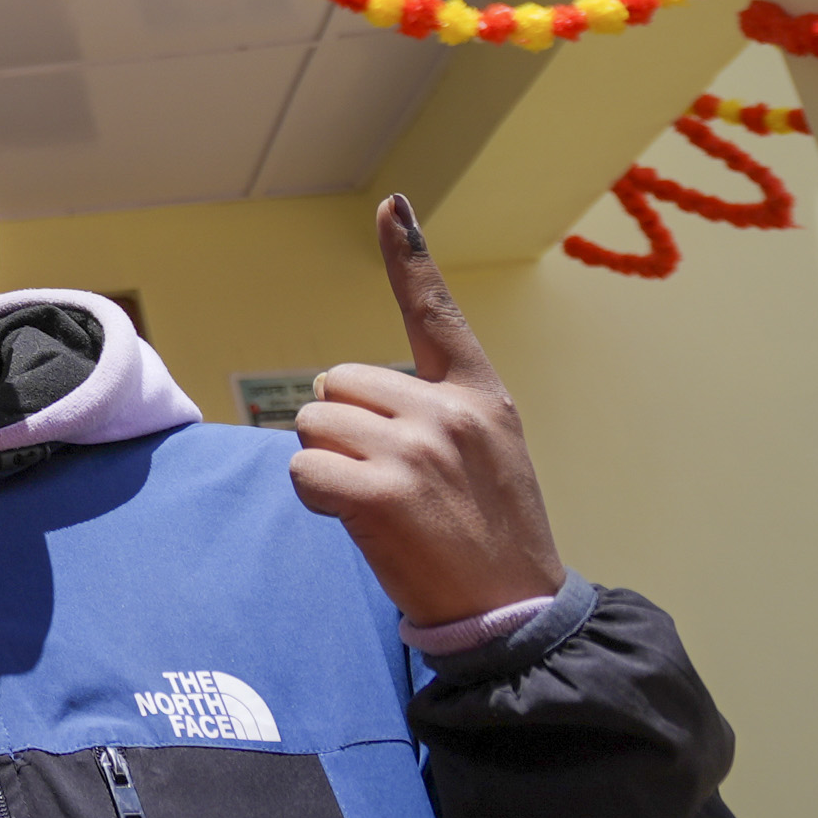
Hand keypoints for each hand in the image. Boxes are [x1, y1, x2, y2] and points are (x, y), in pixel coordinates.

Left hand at [292, 195, 564, 627]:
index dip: (407, 257)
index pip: (435, 312)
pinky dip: (316, 496)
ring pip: (314, 426)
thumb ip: (433, 412)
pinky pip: (304, 469)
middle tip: (391, 482)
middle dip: (344, 430)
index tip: (391, 206)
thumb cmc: (489, 535)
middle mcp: (448, 411)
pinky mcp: (383, 492)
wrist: (512, 610)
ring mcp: (416, 449)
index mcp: (478, 395)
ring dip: (328, 465)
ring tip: (383, 505)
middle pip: (335, 384)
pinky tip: (359, 521)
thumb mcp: (486, 453)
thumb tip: (341, 394)